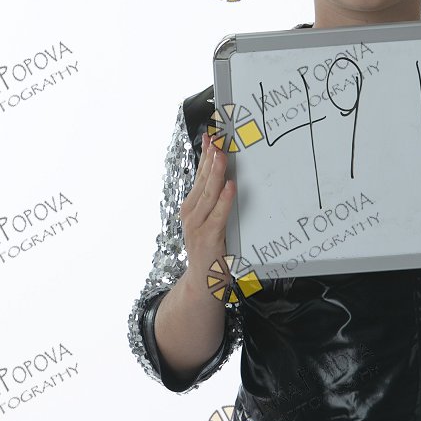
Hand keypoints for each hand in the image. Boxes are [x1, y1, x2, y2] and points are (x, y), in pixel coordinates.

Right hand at [179, 133, 235, 291]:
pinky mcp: (208, 238)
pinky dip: (224, 200)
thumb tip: (228, 176)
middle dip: (211, 157)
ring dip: (216, 173)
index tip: (211, 135)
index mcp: (191, 207)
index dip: (205, 155)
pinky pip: (218, 215)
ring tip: (222, 154)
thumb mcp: (211, 222)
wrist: (203, 285)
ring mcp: (197, 225)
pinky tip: (230, 187)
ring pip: (208, 194)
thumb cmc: (212, 251)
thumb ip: (216, 202)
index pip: (199, 175)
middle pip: (203, 180)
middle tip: (218, 138)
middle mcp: (191, 213)